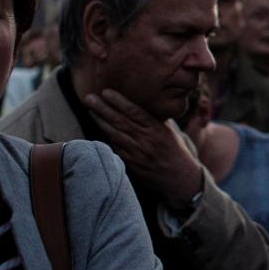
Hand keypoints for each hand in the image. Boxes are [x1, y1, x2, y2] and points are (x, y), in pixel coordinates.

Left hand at [83, 89, 203, 209]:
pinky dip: (107, 138)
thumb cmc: (175, 150)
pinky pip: (116, 148)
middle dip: (103, 108)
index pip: (135, 112)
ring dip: (100, 121)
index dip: (119, 101)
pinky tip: (98, 128)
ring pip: (115, 134)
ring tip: (90, 110)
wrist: (179, 177)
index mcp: (157, 129)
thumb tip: (143, 102)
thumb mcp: (169, 131)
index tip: (106, 92)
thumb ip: (155, 118)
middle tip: (89, 98)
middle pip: (121, 121)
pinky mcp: (132, 164)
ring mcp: (138, 153)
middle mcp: (146, 140)